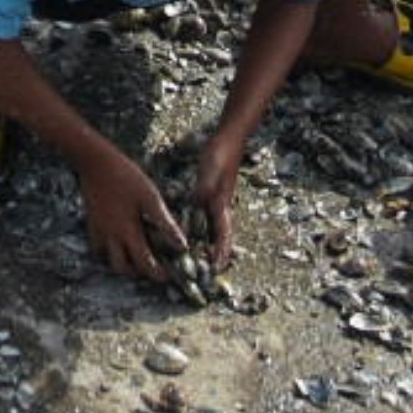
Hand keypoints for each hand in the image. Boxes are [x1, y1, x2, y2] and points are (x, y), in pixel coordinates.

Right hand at [72, 148, 191, 283]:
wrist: (96, 162)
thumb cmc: (127, 177)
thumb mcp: (151, 197)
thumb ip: (165, 223)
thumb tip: (182, 245)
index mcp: (128, 231)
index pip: (143, 263)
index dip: (157, 273)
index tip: (167, 275)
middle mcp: (111, 236)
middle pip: (121, 269)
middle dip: (137, 273)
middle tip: (150, 267)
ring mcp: (98, 230)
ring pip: (106, 259)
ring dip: (121, 262)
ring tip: (134, 255)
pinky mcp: (91, 222)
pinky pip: (97, 245)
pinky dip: (107, 249)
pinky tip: (118, 239)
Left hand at [190, 133, 249, 269]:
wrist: (229, 139)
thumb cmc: (221, 155)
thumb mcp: (210, 174)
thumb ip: (203, 192)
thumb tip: (196, 207)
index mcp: (221, 207)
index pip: (222, 236)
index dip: (219, 254)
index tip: (215, 271)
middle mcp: (220, 208)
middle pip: (217, 237)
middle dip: (212, 256)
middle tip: (203, 274)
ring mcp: (215, 201)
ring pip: (209, 228)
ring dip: (203, 243)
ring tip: (191, 260)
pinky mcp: (208, 193)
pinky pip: (201, 215)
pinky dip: (195, 226)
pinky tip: (184, 229)